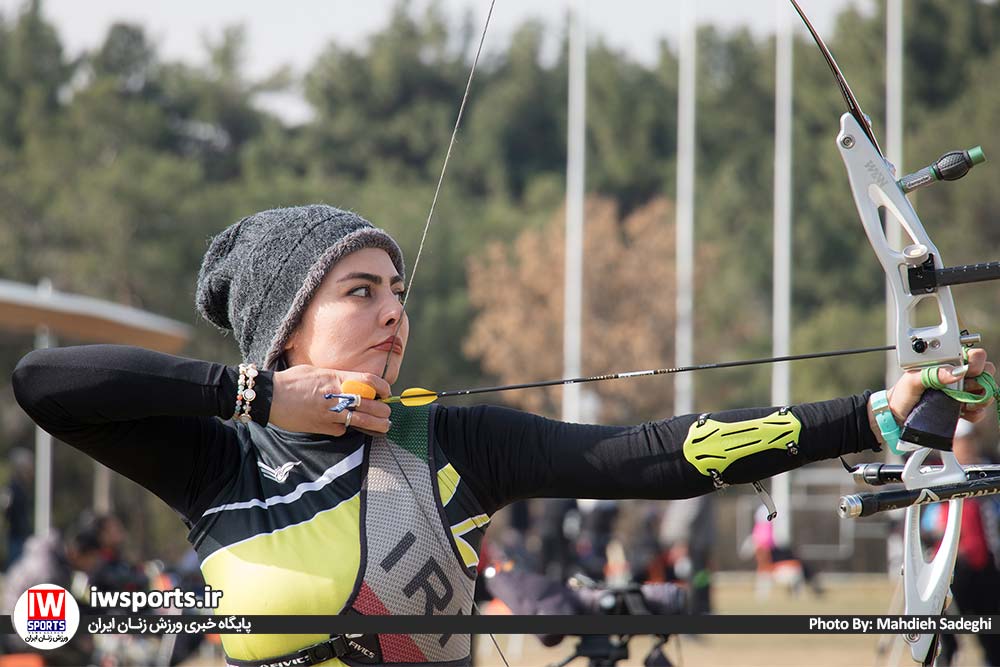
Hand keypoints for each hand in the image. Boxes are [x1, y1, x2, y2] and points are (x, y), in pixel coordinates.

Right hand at [269, 365, 391, 437]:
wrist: (270, 397)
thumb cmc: (291, 381)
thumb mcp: (317, 372)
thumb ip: (336, 378)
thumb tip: (351, 383)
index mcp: (336, 377)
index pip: (368, 381)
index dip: (382, 387)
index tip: (386, 392)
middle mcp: (335, 395)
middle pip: (369, 404)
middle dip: (383, 410)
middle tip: (387, 413)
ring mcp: (329, 413)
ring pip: (361, 420)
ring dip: (376, 424)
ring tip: (385, 426)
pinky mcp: (322, 427)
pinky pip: (340, 429)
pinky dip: (345, 428)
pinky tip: (346, 426)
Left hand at [884, 347, 995, 425]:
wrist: (897, 415)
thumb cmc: (902, 392)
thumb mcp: (913, 380)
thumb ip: (933, 373)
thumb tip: (957, 372)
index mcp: (948, 363)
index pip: (974, 356)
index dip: (977, 362)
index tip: (969, 371)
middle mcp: (958, 376)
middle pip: (985, 373)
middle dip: (982, 382)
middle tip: (967, 389)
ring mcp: (962, 392)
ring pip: (985, 392)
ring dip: (980, 399)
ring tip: (963, 403)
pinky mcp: (961, 408)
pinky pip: (978, 410)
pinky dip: (975, 413)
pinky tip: (963, 413)